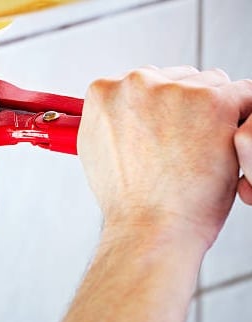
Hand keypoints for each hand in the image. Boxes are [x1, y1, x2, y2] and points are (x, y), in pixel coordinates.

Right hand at [78, 66, 251, 248]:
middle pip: (178, 79)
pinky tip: (224, 147)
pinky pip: (243, 95)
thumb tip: (123, 113)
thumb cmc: (129, 201)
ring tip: (200, 152)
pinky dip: (240, 118)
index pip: (146, 83)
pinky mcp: (214, 103)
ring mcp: (175, 91)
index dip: (160, 109)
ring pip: (210, 85)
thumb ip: (109, 122)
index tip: (165, 128)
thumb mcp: (96, 153)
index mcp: (105, 93)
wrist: (149, 229)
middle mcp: (136, 84)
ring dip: (212, 112)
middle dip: (185, 108)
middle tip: (184, 146)